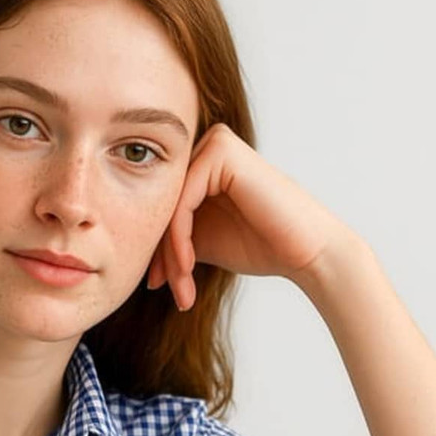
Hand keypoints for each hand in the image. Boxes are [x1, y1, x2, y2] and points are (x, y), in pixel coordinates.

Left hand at [146, 123, 358, 309]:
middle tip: (167, 291)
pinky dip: (179, 241)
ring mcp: (215, 144)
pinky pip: (182, 203)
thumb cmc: (260, 246)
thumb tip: (131, 249)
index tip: (158, 285)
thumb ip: (172, 235)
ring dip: (169, 254)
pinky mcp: (222, 152)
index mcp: (202, 165)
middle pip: (160, 205)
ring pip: (168, 207)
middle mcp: (207, 148)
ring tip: (181, 288)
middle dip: (161, 255)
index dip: (156, 249)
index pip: (162, 207)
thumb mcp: (202, 241)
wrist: (305, 252)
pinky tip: (187, 268)